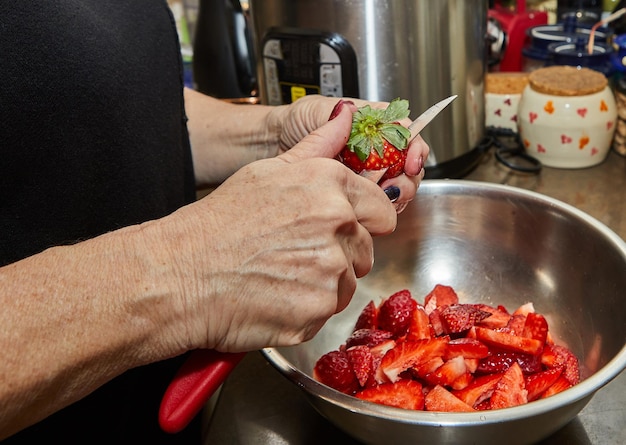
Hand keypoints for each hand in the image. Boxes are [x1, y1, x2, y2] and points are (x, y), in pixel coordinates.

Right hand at [153, 103, 396, 353]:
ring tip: (281, 276)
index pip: (382, 210)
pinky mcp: (319, 309)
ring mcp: (330, 270)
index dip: (365, 222)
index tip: (343, 231)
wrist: (179, 275)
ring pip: (348, 283)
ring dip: (323, 284)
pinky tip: (276, 297)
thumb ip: (317, 145)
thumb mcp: (267, 172)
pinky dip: (307, 310)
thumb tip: (345, 117)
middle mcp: (336, 223)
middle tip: (295, 255)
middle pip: (365, 249)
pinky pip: (328, 312)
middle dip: (340, 254)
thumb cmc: (217, 225)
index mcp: (328, 185)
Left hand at [270, 95, 429, 211]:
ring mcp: (367, 172)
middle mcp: (374, 148)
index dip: (415, 149)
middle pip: (409, 165)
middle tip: (395, 188)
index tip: (410, 162)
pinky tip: (374, 209)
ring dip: (398, 195)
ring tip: (385, 198)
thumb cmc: (294, 123)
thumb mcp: (314, 112)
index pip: (407, 134)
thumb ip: (336, 114)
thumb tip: (351, 112)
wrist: (273, 145)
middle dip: (408, 178)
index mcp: (372, 125)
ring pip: (398, 187)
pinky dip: (382, 209)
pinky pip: (379, 204)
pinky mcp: (357, 193)